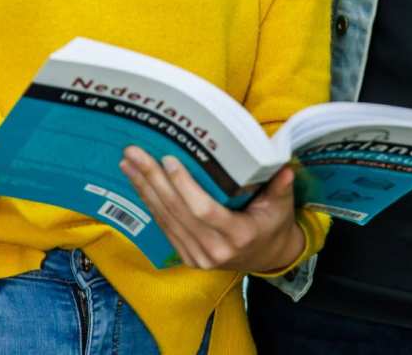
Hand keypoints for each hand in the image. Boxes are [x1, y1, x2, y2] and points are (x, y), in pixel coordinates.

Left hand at [119, 146, 305, 272]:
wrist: (269, 258)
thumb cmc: (274, 224)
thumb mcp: (282, 205)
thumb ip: (280, 186)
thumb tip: (284, 165)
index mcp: (238, 235)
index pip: (204, 210)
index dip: (184, 186)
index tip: (169, 160)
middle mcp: (214, 250)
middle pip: (177, 212)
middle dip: (153, 180)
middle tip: (134, 153)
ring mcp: (199, 257)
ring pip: (166, 219)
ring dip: (144, 189)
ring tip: (128, 163)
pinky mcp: (188, 257)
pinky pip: (164, 227)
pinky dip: (149, 203)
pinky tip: (137, 183)